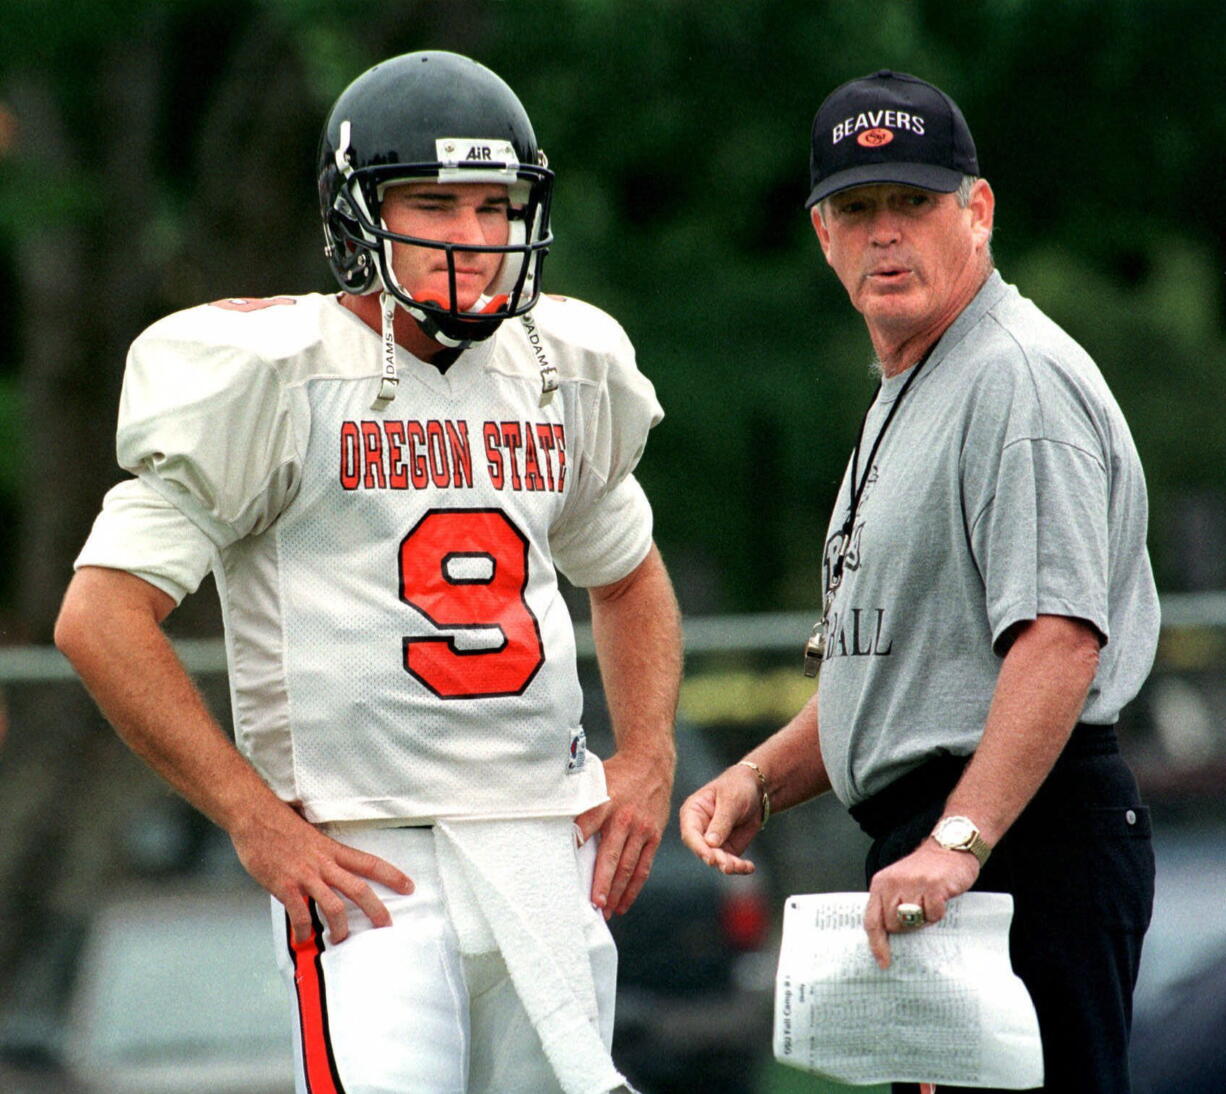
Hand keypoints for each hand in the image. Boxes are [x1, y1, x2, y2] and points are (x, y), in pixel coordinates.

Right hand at [230, 803, 413, 943]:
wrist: (255, 817)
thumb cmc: (281, 825)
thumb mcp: (312, 837)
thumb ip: (323, 855)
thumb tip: (330, 868)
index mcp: (333, 850)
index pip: (370, 863)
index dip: (392, 875)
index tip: (409, 886)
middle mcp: (324, 863)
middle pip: (359, 889)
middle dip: (376, 910)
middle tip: (386, 926)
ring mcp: (305, 875)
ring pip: (334, 906)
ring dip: (340, 928)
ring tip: (340, 939)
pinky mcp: (285, 885)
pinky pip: (300, 913)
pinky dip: (304, 929)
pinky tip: (304, 936)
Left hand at [576, 750, 671, 918]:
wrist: (651, 763)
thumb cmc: (616, 774)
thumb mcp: (594, 780)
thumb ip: (578, 801)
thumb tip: (552, 821)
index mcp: (605, 802)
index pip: (586, 825)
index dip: (576, 843)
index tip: (563, 866)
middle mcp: (624, 818)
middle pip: (610, 856)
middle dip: (601, 884)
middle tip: (593, 906)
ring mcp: (642, 829)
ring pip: (628, 867)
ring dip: (616, 892)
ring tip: (606, 912)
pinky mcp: (654, 836)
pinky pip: (643, 866)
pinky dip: (633, 887)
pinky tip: (623, 903)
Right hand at [679, 764, 763, 874]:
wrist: (757, 789)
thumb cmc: (738, 787)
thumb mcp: (730, 800)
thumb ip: (721, 821)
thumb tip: (710, 843)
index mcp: (692, 813)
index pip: (690, 834)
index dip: (699, 847)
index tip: (710, 858)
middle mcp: (699, 830)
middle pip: (702, 850)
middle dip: (716, 859)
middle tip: (728, 865)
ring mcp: (713, 842)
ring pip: (717, 859)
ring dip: (728, 865)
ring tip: (742, 866)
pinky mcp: (727, 849)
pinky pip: (732, 861)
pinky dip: (741, 866)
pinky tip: (750, 867)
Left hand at [863, 840, 979, 968]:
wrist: (950, 846)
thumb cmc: (926, 869)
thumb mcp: (900, 882)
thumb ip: (891, 903)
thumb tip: (889, 937)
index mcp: (881, 883)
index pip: (872, 919)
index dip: (876, 944)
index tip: (883, 961)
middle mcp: (893, 883)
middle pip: (893, 926)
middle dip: (906, 927)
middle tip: (919, 912)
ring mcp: (913, 884)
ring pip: (912, 922)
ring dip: (923, 919)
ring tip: (929, 903)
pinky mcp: (933, 887)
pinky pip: (933, 915)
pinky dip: (938, 913)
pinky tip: (940, 898)